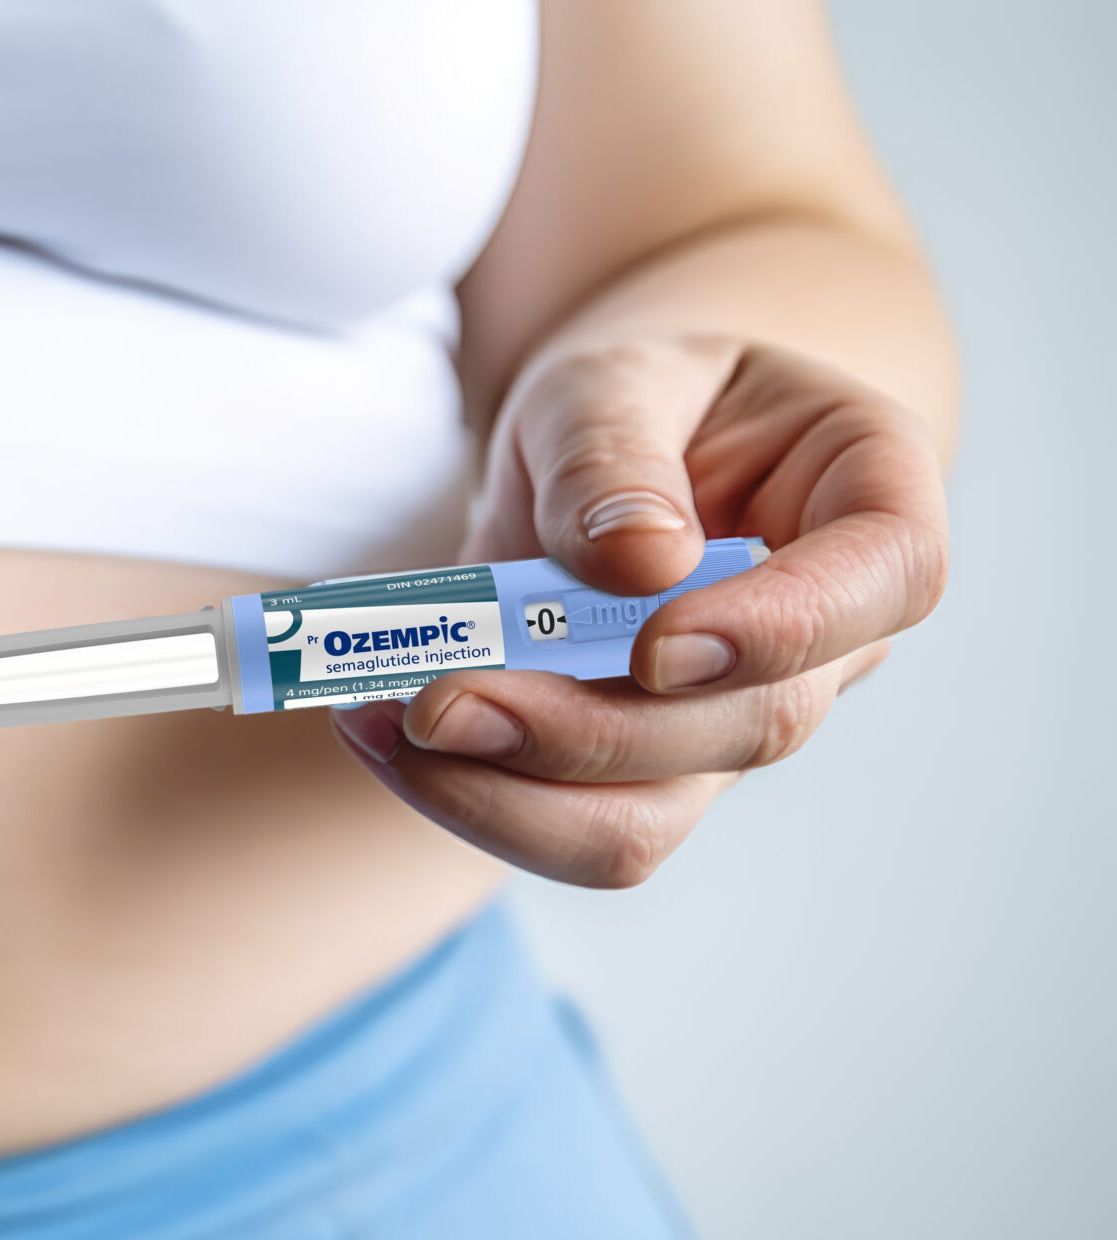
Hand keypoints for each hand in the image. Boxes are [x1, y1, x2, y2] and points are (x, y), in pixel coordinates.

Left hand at [328, 337, 947, 885]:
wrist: (599, 458)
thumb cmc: (634, 407)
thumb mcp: (612, 381)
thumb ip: (615, 454)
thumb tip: (637, 559)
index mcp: (868, 507)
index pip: (889, 579)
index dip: (782, 629)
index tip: (656, 646)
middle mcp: (824, 644)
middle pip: (751, 727)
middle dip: (585, 732)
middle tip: (438, 698)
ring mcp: (727, 729)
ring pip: (646, 820)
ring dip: (504, 797)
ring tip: (381, 722)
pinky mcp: (630, 779)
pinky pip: (563, 829)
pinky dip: (463, 795)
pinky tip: (380, 731)